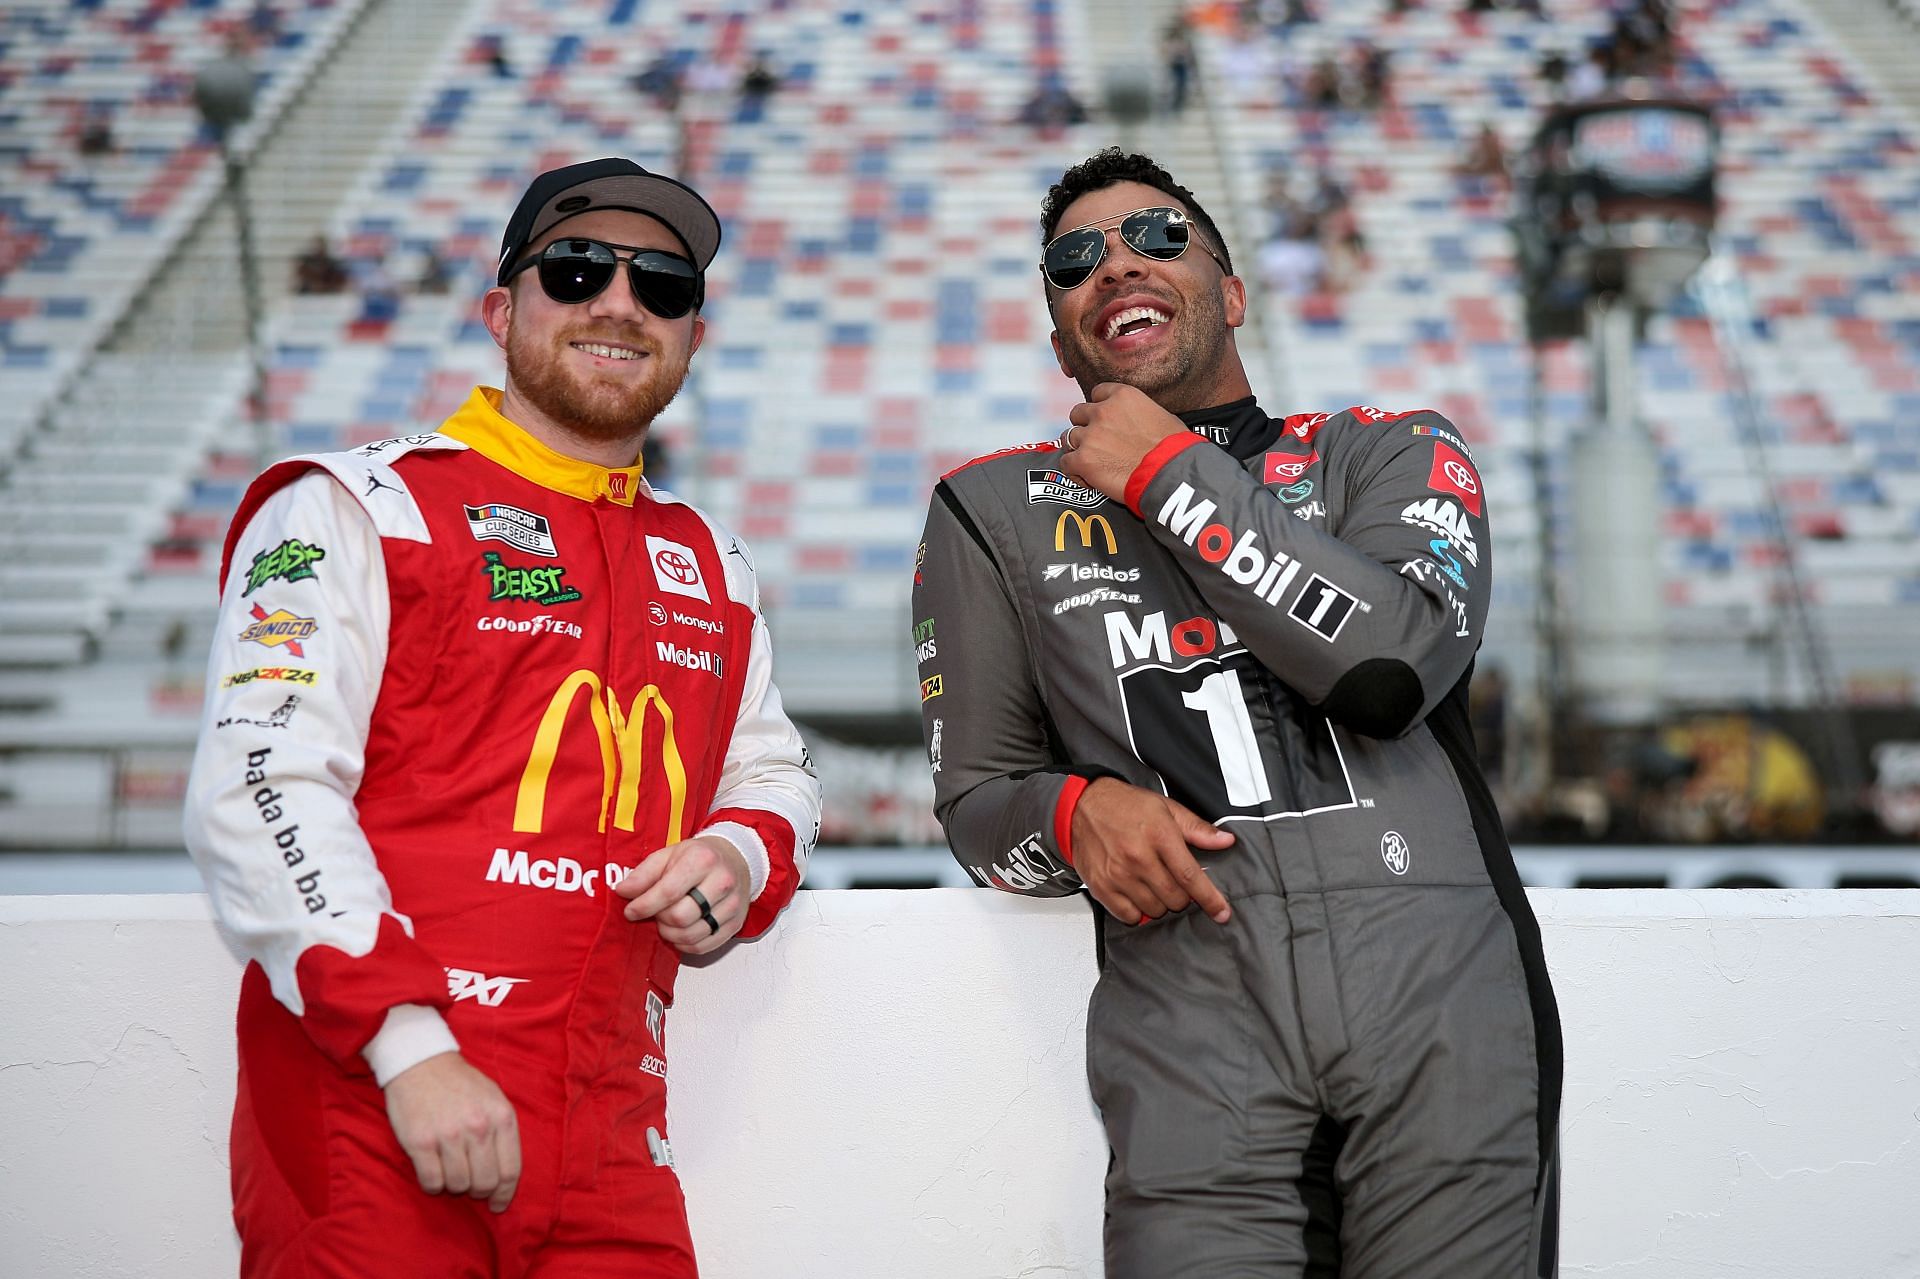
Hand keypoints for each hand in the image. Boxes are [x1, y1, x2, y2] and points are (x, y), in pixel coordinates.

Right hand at [383, 1052, 520, 1212]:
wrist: (421, 1062)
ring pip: (457, 1185)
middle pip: (485, 1182)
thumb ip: (503, 1131)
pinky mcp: (420, 1142)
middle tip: (470, 1186)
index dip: (505, 1194)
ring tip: (450, 1170)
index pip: (510, 1170)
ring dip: (454, 1185)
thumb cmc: (461, 1084)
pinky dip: (433, 1185)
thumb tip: (506, 1175)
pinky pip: (431, 1182)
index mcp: (501, 1117)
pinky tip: (432, 1171)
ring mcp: (448, 1135)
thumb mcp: (494, 1098)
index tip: (498, 1205)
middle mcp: (478, 1127)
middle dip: (478, 1191)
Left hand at [614, 835, 751, 954]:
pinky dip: (685, 944)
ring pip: (691, 935)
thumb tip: (623, 891)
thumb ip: (644, 873)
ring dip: (671, 934)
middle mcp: (722, 882)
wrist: (736, 859)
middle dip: (660, 919)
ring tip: (668, 921)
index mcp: (702, 860)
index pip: (668, 892)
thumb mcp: (669, 854)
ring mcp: (732, 905)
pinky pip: (703, 946)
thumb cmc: (701, 857)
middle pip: (680, 917)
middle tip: (656, 912)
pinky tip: (682, 930)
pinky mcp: (735, 924)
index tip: (631, 911)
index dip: (644, 906)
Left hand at [1058, 382, 1187, 499]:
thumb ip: (1139, 412)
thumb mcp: (1161, 416)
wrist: (1169, 474)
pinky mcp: (1083, 460)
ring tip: (1092, 462)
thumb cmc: (1174, 448)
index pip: (1097, 393)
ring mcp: (1090, 435)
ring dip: (1078, 449)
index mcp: (1123, 396)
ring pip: (1068, 437)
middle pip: (1078, 413)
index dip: (1099, 407)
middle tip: (1097, 442)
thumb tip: (1137, 420)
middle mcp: (1102, 411)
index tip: (1104, 420)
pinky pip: (1065, 462)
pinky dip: (1074, 471)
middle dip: (1085, 427)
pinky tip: (1087, 478)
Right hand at [1070, 777, 1234, 924]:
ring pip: (1154, 910)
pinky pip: (1129, 916)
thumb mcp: (1166, 808)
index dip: (1210, 899)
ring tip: (1152, 883)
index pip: (1190, 876)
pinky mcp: (1101, 887)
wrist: (1082, 806)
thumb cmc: (1125, 806)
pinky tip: (1136, 892)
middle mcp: (1138, 857)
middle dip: (1182, 896)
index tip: (1222, 913)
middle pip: (1174, 898)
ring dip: (1160, 902)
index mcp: (1159, 835)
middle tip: (1173, 880)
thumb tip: (1225, 841)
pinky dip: (1138, 910)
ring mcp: (1118, 874)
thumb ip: (1198, 829)